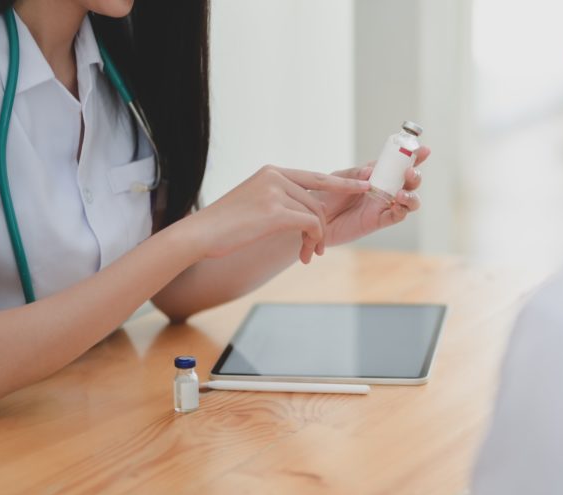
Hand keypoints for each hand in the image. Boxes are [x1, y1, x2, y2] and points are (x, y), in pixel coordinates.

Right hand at [179, 165, 369, 263]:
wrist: (198, 235)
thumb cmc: (224, 226)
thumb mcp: (254, 204)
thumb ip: (279, 200)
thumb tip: (307, 212)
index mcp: (271, 172)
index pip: (315, 176)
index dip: (342, 184)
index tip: (364, 186)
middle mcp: (275, 176)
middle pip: (317, 201)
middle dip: (321, 227)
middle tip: (318, 249)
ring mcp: (275, 191)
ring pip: (315, 214)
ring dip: (317, 238)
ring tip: (309, 255)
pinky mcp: (275, 211)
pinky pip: (310, 225)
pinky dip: (314, 240)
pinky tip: (307, 254)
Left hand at [312, 147, 428, 245]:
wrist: (314, 219)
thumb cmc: (324, 196)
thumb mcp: (337, 179)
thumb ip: (354, 174)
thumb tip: (371, 171)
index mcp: (376, 175)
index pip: (397, 163)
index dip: (413, 157)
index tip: (423, 149)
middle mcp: (383, 189)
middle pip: (408, 181)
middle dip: (415, 175)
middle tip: (409, 172)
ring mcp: (383, 205)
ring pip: (409, 200)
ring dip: (412, 195)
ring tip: (402, 193)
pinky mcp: (378, 221)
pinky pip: (396, 216)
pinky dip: (401, 210)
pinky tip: (397, 205)